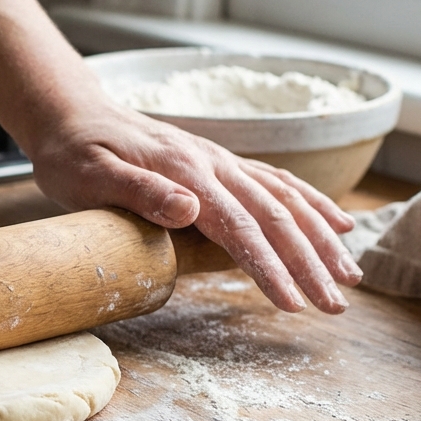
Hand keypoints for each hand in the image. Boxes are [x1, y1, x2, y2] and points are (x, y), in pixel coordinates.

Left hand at [24, 99, 362, 313]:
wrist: (70, 113)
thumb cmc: (73, 152)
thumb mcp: (89, 176)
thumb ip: (138, 191)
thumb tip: (191, 209)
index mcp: (184, 172)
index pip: (238, 226)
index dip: (269, 266)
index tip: (293, 303)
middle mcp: (213, 164)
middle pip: (274, 216)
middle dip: (310, 263)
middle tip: (336, 306)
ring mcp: (220, 162)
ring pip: (285, 199)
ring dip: (321, 238)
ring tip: (350, 275)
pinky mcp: (220, 164)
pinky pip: (276, 182)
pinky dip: (311, 203)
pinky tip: (338, 223)